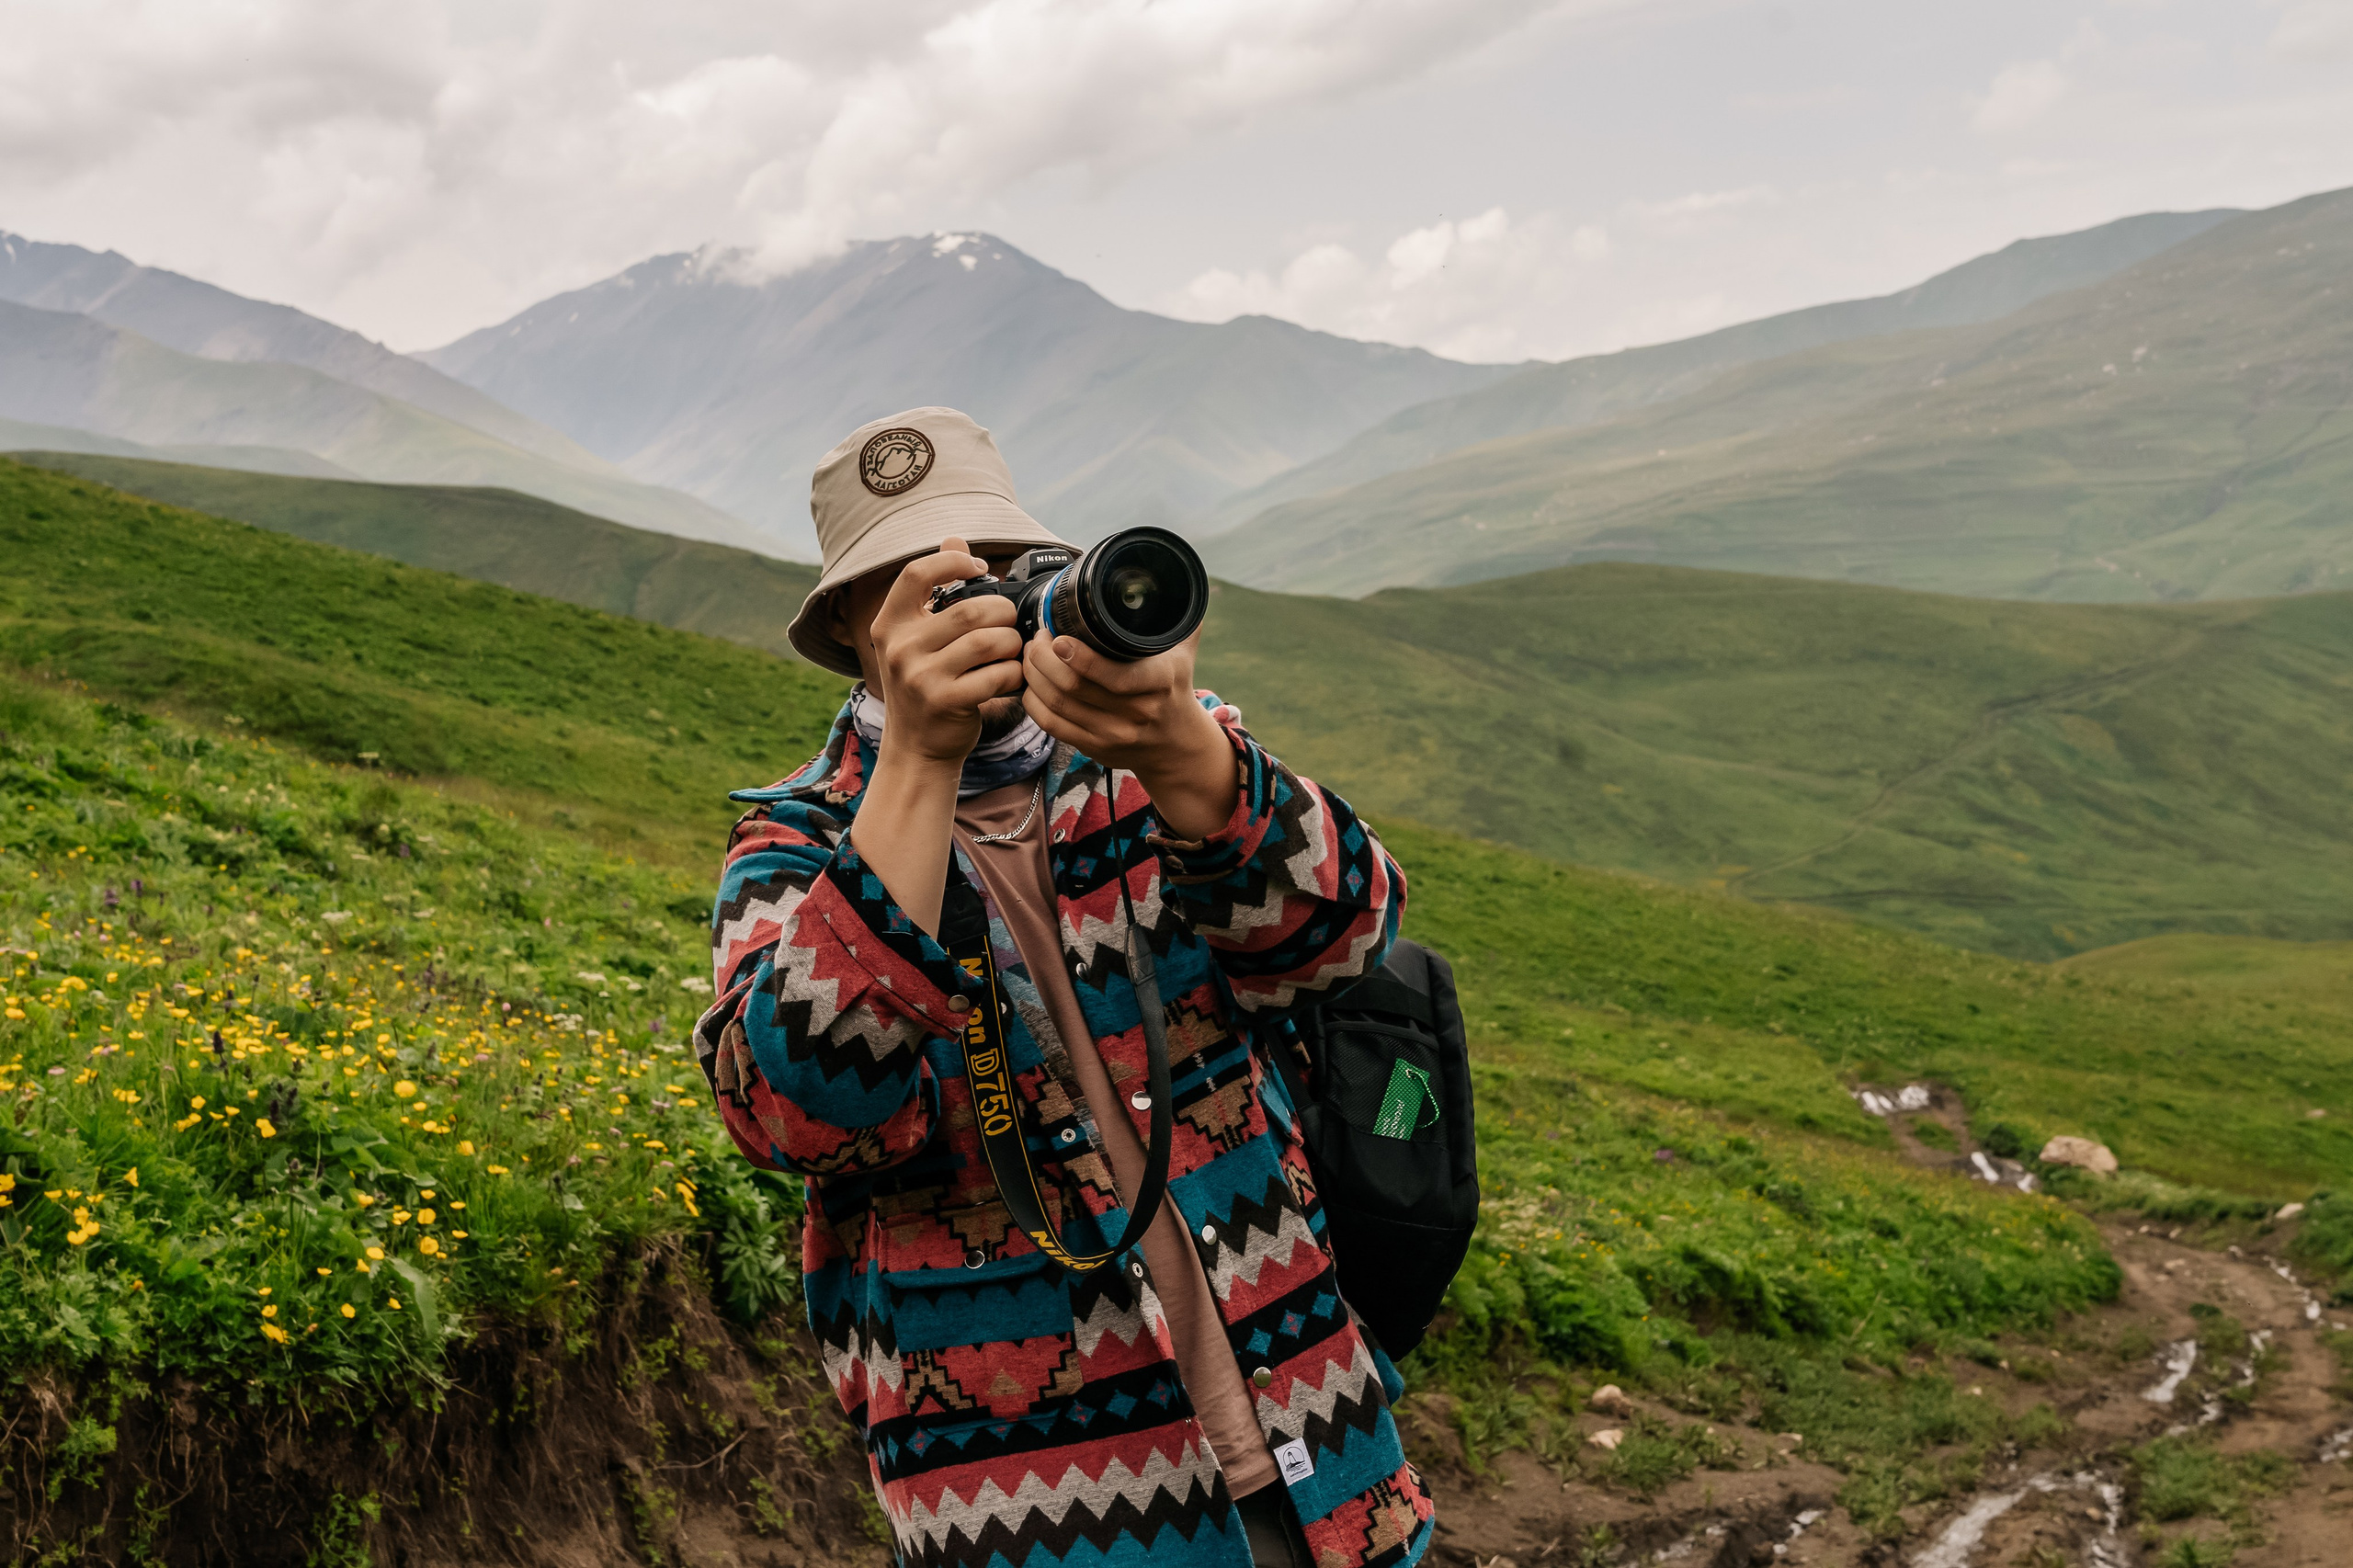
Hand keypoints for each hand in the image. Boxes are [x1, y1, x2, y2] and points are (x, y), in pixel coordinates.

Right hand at [865, 536, 1024, 765]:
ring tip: (1011, 650)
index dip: (952, 561)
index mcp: (890, 624)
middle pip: (968, 610)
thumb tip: (953, 538)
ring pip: (987, 641)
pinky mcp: (946, 702)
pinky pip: (997, 675)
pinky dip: (1014, 673)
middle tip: (1008, 622)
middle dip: (1001, 613)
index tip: (978, 569)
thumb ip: (934, 591)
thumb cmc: (925, 685)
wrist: (916, 747)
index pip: (917, 573)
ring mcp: (921, 677)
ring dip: (1010, 643)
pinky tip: (1011, 676)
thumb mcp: (917, 639)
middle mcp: (900, 648)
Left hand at [1021, 627, 1238, 839]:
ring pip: (1057, 704)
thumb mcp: (1183, 657)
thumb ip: (1174, 622)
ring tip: (1032, 655)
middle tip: (1039, 639)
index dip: (1078, 656)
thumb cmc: (1174, 692)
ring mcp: (1113, 734)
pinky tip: (1032, 684)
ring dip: (1034, 676)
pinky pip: (1051, 725)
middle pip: (1074, 686)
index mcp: (1159, 683)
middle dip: (1044, 658)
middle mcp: (1136, 712)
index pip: (1114, 675)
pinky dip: (1034, 701)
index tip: (1058, 637)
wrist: (1176, 744)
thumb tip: (1170, 584)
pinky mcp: (1094, 748)